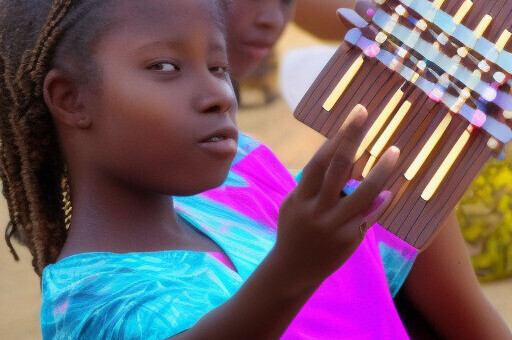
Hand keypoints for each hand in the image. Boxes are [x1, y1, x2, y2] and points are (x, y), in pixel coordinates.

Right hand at [274, 104, 399, 291]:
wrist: (292, 270)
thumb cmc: (294, 229)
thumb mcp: (295, 204)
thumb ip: (313, 186)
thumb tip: (338, 162)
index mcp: (300, 196)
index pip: (319, 161)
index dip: (337, 137)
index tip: (354, 115)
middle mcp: (316, 209)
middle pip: (337, 168)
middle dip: (351, 137)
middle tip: (366, 113)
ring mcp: (334, 225)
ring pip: (362, 193)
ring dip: (381, 171)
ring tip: (394, 151)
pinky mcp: (348, 240)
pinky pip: (369, 216)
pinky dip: (380, 203)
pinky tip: (391, 191)